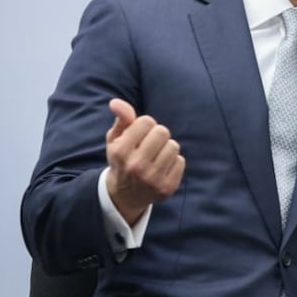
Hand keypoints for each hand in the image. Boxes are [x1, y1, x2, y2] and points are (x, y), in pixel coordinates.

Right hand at [105, 98, 184, 224]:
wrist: (125, 195)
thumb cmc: (123, 159)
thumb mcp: (116, 139)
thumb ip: (121, 119)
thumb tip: (116, 102)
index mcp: (120, 152)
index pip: (147, 121)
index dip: (145, 125)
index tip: (140, 135)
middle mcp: (136, 166)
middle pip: (163, 132)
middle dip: (157, 135)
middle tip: (150, 145)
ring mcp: (152, 179)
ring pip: (173, 146)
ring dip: (166, 148)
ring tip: (156, 156)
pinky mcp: (167, 188)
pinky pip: (180, 161)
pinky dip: (173, 162)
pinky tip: (162, 168)